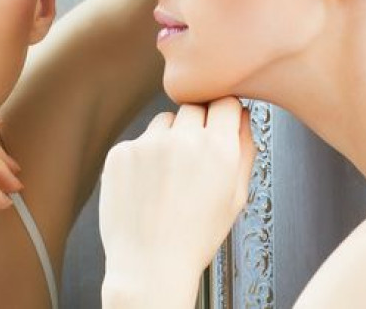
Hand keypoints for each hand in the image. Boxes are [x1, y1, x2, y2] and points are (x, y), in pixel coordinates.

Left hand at [99, 97, 255, 305]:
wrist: (149, 264)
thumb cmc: (196, 236)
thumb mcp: (236, 197)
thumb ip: (244, 150)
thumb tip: (241, 115)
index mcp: (218, 149)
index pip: (224, 101)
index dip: (223, 114)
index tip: (219, 125)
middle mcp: (183, 140)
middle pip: (194, 107)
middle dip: (197, 126)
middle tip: (193, 160)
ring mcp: (147, 144)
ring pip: (164, 121)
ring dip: (168, 138)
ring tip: (168, 178)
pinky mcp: (121, 152)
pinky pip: (138, 141)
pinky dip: (142, 157)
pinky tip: (146, 187)